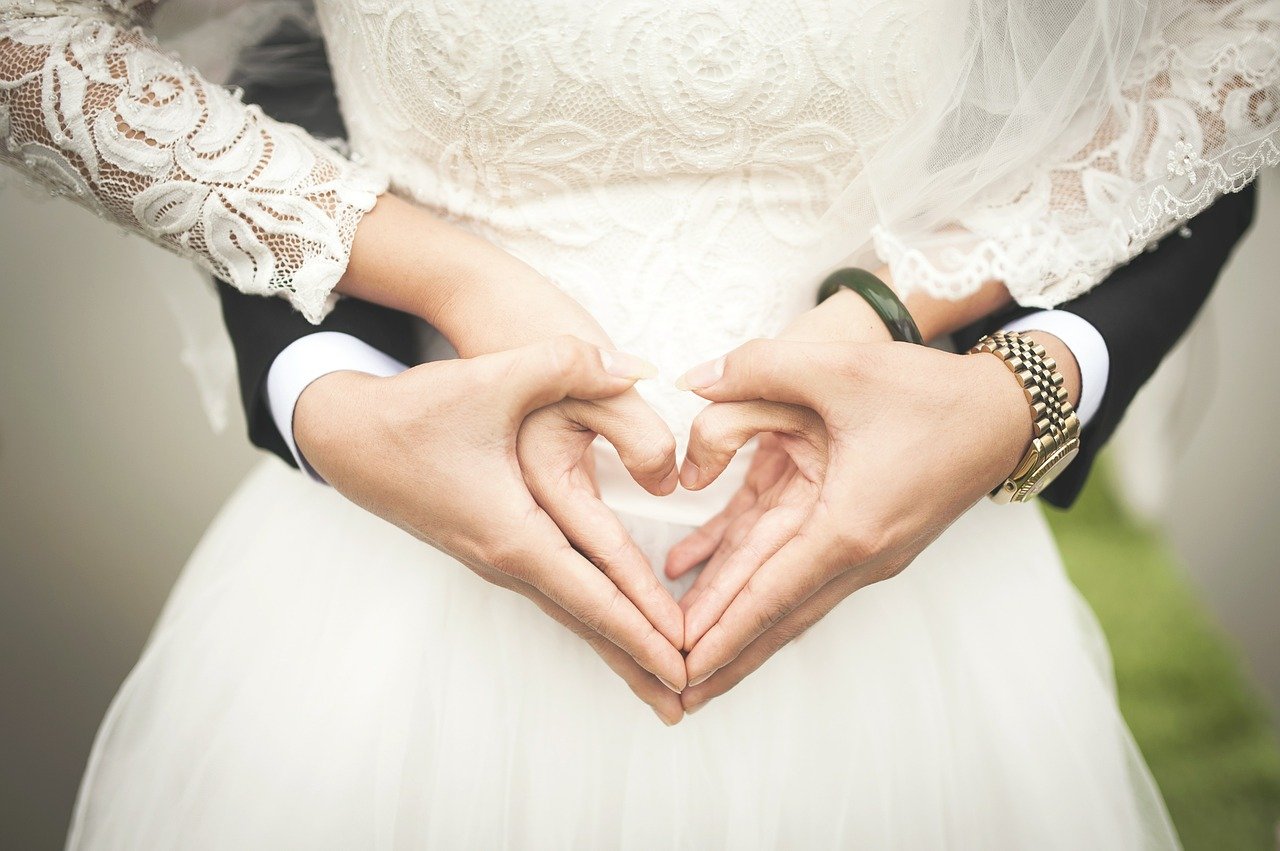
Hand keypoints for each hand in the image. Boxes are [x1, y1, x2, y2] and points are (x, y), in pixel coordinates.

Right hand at [294, 336, 686, 721]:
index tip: (684, 665)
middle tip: (688, 702)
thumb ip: (569, 364)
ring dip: (616, 644)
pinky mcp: (492, 546)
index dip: (643, 630)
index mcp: (513, 533)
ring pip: (570, 611)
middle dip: (637, 660)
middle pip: (586, 622)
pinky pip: (555, 592)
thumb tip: (640, 369)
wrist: (346, 436)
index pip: (592, 595)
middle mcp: (505, 559)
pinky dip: (591, 615)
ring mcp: (496, 559)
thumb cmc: (416, 411)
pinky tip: (611, 623)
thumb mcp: (493, 378)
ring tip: (657, 679)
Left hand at [670, 336, 1036, 712]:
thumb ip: (758, 367)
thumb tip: (692, 381)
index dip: (720, 632)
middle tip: (673, 691)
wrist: (1004, 414)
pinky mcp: (866, 539)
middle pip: (776, 617)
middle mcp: (858, 555)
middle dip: (724, 655)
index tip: (681, 670)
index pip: (769, 594)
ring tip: (695, 663)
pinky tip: (710, 574)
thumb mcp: (840, 366)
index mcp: (848, 526)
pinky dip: (758, 583)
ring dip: (740, 631)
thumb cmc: (929, 393)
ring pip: (788, 601)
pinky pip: (800, 570)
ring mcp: (866, 554)